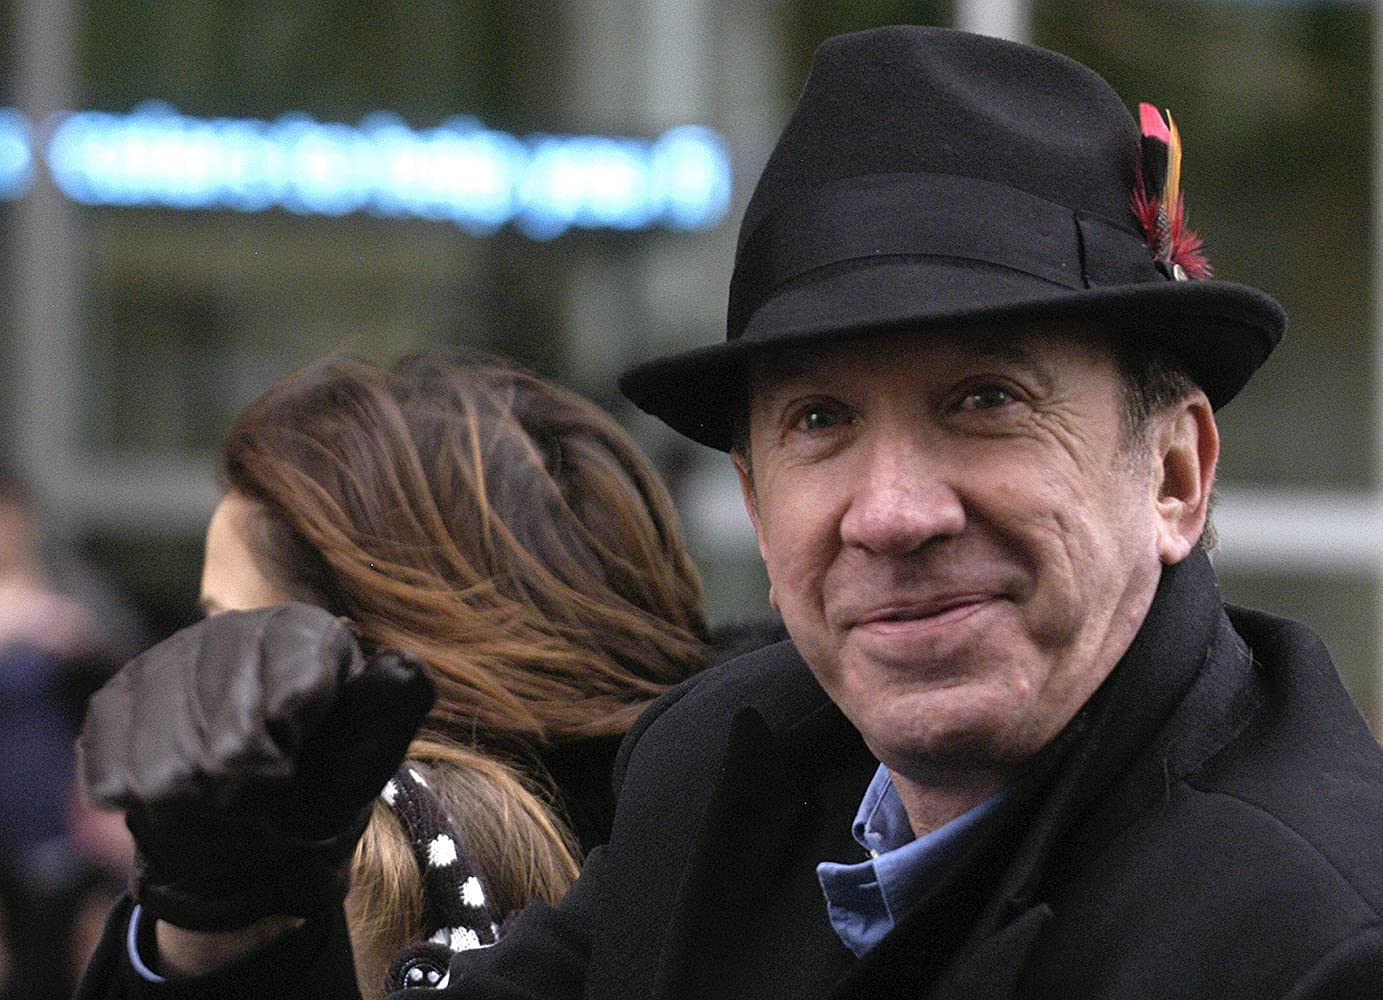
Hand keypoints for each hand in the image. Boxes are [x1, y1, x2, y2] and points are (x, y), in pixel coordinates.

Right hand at [77, 603, 433, 930]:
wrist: (250, 825)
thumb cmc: (320, 784)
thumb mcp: (367, 754)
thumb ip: (390, 709)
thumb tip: (409, 664)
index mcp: (302, 630)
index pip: (291, 693)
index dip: (290, 750)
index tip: (295, 765)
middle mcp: (232, 627)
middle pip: (227, 737)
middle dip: (245, 787)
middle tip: (256, 791)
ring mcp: (167, 658)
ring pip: (168, 758)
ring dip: (195, 801)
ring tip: (216, 796)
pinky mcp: (118, 696)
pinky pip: (113, 759)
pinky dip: (143, 798)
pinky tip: (168, 795)